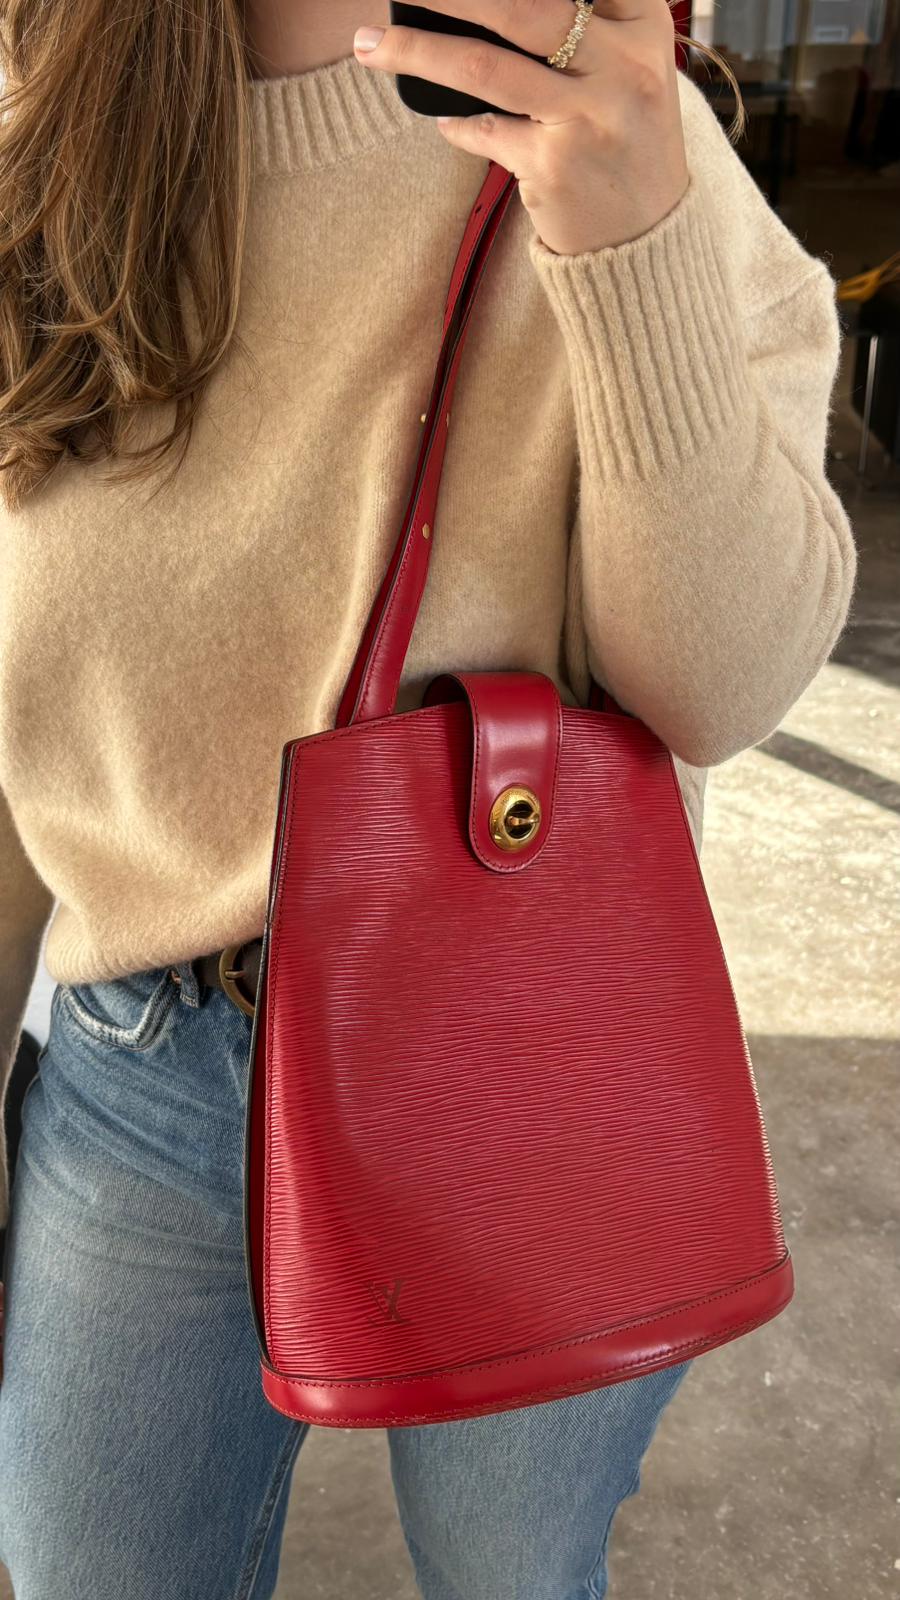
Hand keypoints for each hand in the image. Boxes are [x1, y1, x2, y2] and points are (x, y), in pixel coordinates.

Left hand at [353, 0, 689, 255]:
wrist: (652, 239)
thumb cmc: (629, 145)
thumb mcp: (629, 73)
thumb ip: (584, 31)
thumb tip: (484, 13)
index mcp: (644, 29)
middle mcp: (623, 67)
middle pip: (519, 6)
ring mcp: (588, 118)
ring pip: (482, 65)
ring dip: (415, 51)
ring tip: (370, 45)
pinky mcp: (555, 166)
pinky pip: (484, 131)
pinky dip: (458, 125)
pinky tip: (447, 122)